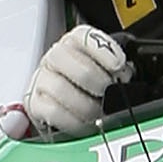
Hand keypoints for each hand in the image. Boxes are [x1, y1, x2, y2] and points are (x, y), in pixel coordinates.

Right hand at [24, 22, 129, 139]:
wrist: (64, 109)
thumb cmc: (88, 88)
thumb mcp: (107, 71)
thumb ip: (118, 69)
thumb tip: (128, 78)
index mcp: (75, 43)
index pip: (86, 36)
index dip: (105, 51)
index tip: (119, 67)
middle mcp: (56, 57)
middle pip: (74, 64)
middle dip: (98, 83)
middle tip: (109, 94)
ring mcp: (42, 79)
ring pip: (62, 89)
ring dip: (87, 106)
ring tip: (98, 114)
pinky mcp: (34, 103)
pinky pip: (54, 112)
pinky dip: (74, 122)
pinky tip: (84, 124)